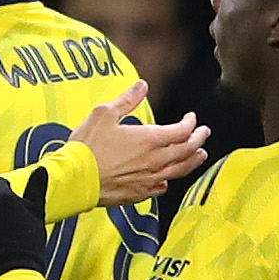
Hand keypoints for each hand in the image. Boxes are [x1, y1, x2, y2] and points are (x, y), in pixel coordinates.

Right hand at [71, 81, 208, 203]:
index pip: (182, 130)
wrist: (74, 179)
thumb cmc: (86, 146)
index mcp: (149, 139)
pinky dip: (167, 181)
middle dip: (198, 140)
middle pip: (187, 150)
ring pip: (179, 170)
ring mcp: (148, 179)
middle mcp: (154, 161)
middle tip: (204, 134)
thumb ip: (127, 100)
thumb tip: (142, 85)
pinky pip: (160, 188)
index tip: (191, 118)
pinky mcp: (137, 193)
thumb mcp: (104, 114)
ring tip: (200, 155)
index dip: (190, 122)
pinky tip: (166, 179)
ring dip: (192, 161)